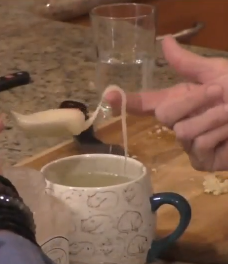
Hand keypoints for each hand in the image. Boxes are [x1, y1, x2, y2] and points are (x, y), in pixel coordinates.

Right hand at [106, 36, 227, 170]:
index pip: (146, 103)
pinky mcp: (201, 161)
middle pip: (164, 115)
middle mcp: (180, 123)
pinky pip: (199, 146)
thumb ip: (186, 63)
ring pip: (183, 132)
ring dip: (212, 118)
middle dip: (190, 102)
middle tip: (216, 93)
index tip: (107, 96)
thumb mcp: (216, 73)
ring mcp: (189, 145)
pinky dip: (218, 135)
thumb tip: (164, 40)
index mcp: (180, 101)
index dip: (125, 101)